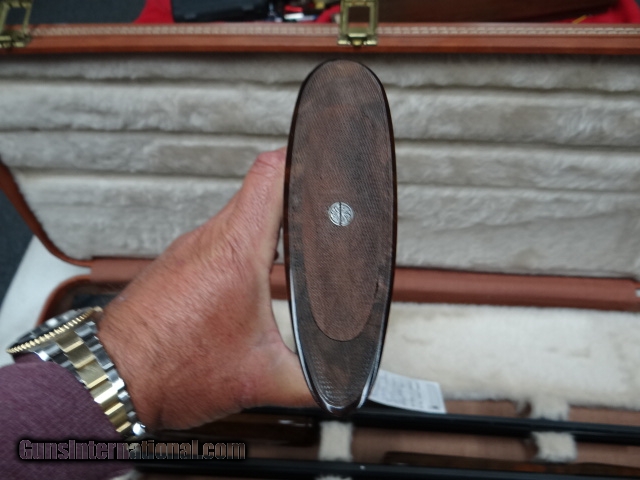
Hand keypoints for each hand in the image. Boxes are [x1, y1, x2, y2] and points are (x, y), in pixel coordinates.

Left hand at [97, 148, 312, 431]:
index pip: (270, 175)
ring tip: (293, 232)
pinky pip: (214, 238)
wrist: (111, 379)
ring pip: (235, 215)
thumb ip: (312, 381)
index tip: (321, 152)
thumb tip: (339, 384)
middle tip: (320, 201)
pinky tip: (249, 269)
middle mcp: (208, 240)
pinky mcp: (173, 264)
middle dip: (293, 192)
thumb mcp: (261, 379)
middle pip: (257, 190)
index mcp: (237, 251)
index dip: (301, 155)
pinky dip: (239, 244)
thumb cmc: (171, 370)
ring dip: (265, 221)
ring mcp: (187, 250)